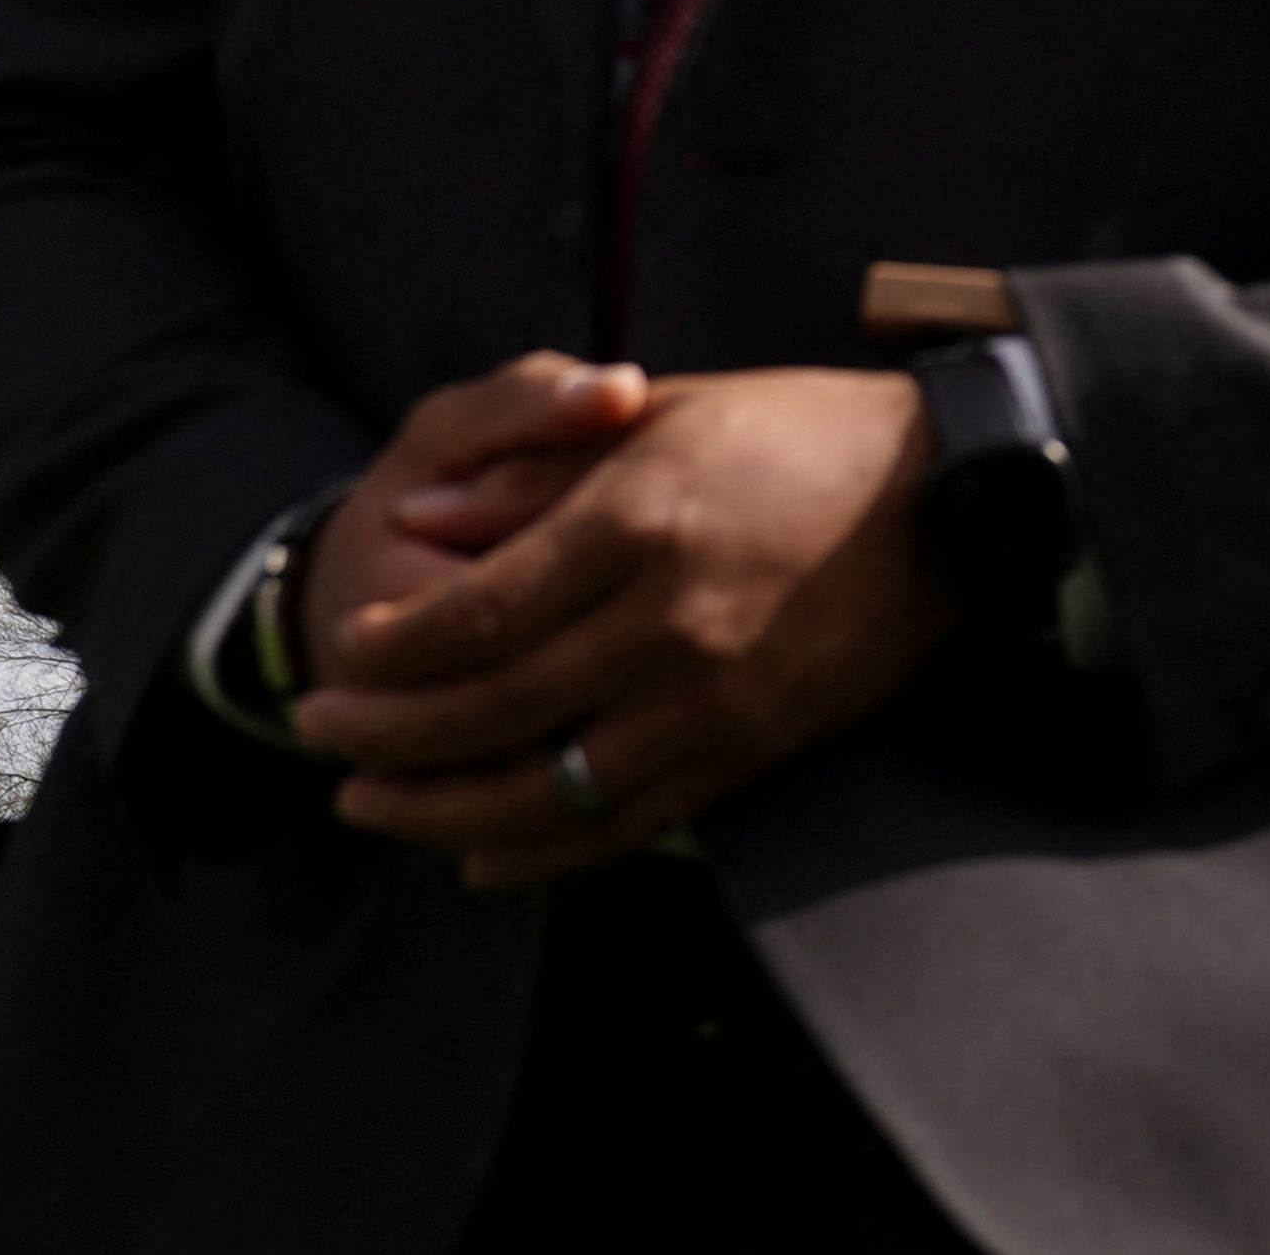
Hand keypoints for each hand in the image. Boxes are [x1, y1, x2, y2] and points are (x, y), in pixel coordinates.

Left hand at [294, 368, 947, 889]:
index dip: (390, 650)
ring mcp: (711, 698)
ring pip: (544, 788)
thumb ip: (540, 467)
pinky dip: (541, 850)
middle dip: (384, 736)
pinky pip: (624, 823)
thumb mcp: (666, 414)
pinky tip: (478, 856)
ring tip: (371, 806)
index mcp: (639, 524)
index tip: (340, 653)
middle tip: (317, 734)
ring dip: (438, 809)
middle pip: (490, 709)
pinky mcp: (749, 749)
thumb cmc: (804, 433)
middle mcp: (667, 622)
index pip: (476, 616)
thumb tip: (425, 515)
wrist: (952, 495)